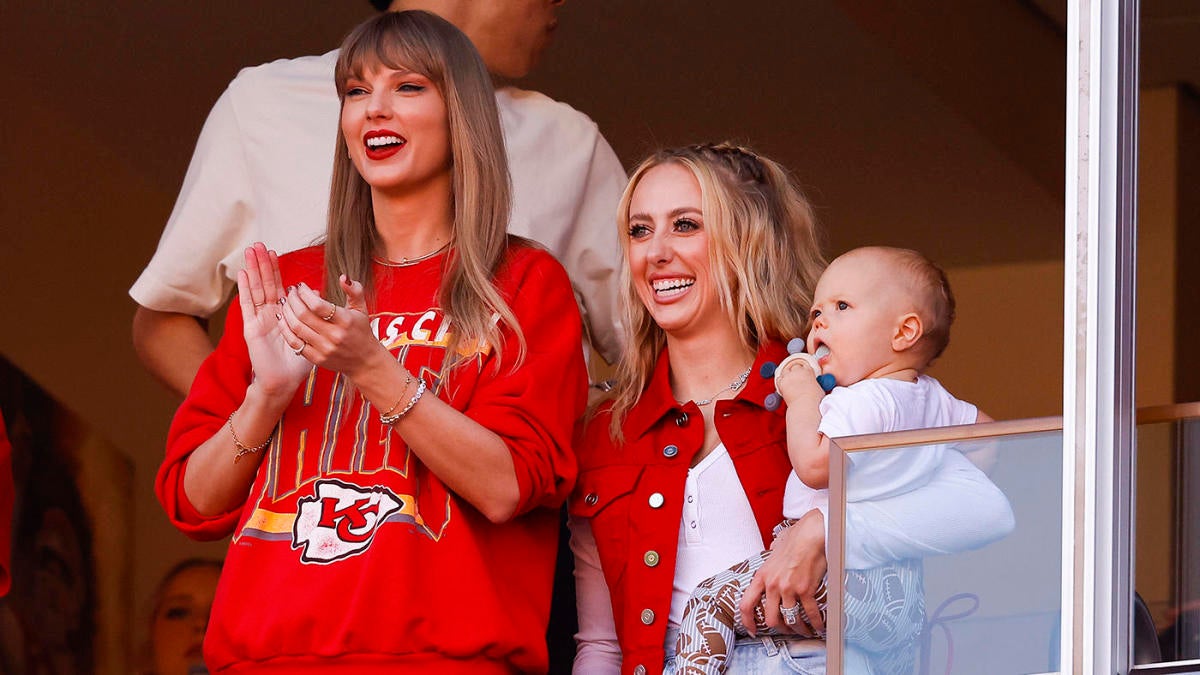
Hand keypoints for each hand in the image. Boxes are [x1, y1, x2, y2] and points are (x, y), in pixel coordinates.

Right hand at [237, 243, 312, 397]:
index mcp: (283, 315)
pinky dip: (244, 289)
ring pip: (255, 290)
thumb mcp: (313, 335)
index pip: (277, 287)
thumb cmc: (298, 363)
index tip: (274, 253)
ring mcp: (259, 320)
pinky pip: (248, 305)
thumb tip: (319, 295)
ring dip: (253, 270)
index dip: (275, 271)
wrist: (284, 382)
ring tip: (250, 251)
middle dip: (262, 265)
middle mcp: (269, 315)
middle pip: (264, 284)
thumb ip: (317, 315)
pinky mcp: (251, 328)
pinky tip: (242, 274)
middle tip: (259, 244)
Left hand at [278, 276, 387, 378]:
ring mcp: (324, 348)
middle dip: (292, 300)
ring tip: (285, 303)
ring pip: (296, 328)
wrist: (364, 361)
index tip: (300, 286)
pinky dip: (285, 330)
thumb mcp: (361, 308)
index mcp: (345, 321)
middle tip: (290, 292)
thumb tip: (343, 277)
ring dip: (286, 312)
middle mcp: (334, 336)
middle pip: (303, 315)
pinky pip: (295, 343)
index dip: (304, 293)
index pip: (317, 305)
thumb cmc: (361, 331)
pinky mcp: (316, 358)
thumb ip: (354, 290)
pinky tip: (283, 319)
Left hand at [739, 508, 826, 636]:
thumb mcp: (775, 548)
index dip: (748, 621)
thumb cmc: (796, 538)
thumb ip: (771, 556)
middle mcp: (773, 585)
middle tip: (786, 630)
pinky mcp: (806, 590)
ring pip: (791, 620)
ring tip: (805, 630)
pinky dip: (816, 623)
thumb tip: (772, 551)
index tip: (752, 630)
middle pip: (770, 619)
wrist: (811, 534)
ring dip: (799, 628)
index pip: (746, 604)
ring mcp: (789, 589)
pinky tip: (819, 626)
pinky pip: (810, 614)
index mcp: (762, 576)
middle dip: (780, 628)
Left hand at [775, 354, 824, 406]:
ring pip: (785, 371)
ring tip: (790, 382)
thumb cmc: (813, 400)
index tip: (804, 375)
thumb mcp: (818, 388)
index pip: (805, 366)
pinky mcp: (782, 383)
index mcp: (809, 371)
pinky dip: (780, 381)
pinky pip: (779, 378)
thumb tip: (811, 385)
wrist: (805, 406)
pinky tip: (784, 386)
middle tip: (796, 379)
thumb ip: (813, 383)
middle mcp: (798, 371)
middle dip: (795, 372)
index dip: (804, 371)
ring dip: (787, 375)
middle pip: (795, 366)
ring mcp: (789, 376)